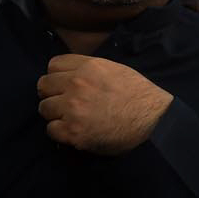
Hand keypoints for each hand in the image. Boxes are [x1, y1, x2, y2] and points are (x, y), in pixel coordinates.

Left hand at [36, 55, 173, 154]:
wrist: (155, 120)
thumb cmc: (141, 96)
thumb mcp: (117, 71)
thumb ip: (91, 71)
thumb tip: (73, 76)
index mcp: (89, 67)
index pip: (53, 65)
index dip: (58, 76)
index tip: (65, 85)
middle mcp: (77, 84)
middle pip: (43, 86)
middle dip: (52, 94)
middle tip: (66, 104)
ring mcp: (73, 108)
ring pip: (44, 108)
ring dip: (56, 114)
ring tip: (71, 119)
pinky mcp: (73, 131)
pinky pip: (51, 130)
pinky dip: (60, 132)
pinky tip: (74, 131)